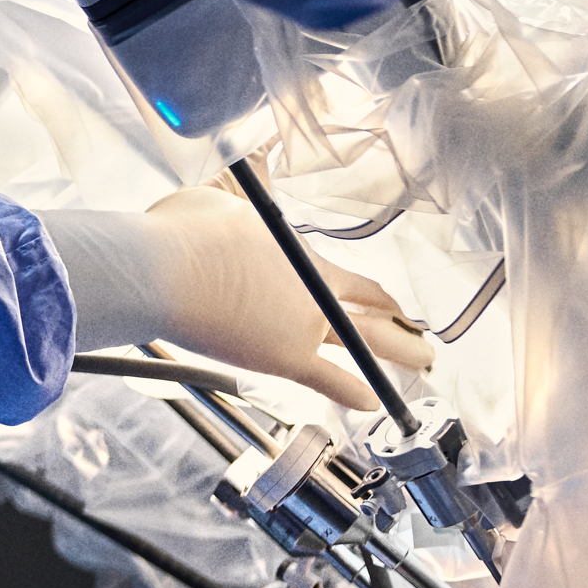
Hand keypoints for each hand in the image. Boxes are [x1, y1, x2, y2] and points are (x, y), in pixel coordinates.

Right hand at [142, 182, 435, 410]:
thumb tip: (237, 188)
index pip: (353, 283)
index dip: (376, 295)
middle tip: (423, 339)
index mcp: (303, 258)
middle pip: (370, 316)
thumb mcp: (220, 206)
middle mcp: (313, 295)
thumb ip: (239, 214)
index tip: (390, 303)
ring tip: (421, 361)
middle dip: (401, 328)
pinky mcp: (281, 357)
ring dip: (396, 353)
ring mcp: (301, 328)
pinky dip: (349, 390)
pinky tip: (371, 399)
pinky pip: (326, 378)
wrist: (164, 270)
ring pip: (362, 345)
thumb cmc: (184, 235)